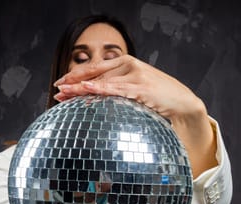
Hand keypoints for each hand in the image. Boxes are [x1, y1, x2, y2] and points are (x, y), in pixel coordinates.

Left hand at [53, 55, 217, 177]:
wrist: (183, 103)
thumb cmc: (158, 99)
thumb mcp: (135, 91)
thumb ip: (118, 90)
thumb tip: (98, 100)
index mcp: (126, 63)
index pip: (95, 68)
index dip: (76, 75)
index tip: (61, 83)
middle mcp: (128, 65)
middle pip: (95, 74)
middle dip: (73, 83)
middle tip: (57, 91)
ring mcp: (135, 74)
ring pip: (102, 81)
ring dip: (81, 87)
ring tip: (64, 93)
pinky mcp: (141, 86)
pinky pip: (116, 88)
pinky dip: (100, 88)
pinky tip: (87, 89)